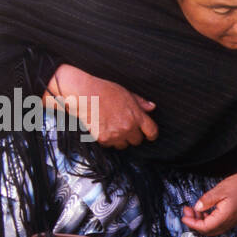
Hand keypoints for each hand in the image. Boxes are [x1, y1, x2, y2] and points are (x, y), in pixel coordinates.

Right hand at [44, 63, 158, 148]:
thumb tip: (152, 107)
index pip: (152, 132)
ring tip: (113, 129)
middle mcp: (128, 127)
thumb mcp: (126, 93)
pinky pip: (110, 145)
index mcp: (137, 116)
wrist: (84, 94)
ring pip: (123, 145)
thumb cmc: (104, 90)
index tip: (149, 135)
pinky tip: (103, 130)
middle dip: (133, 136)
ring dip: (120, 140)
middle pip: (137, 141)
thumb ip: (140, 102)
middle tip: (125, 128)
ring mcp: (116, 134)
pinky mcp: (104, 139)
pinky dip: (107, 140)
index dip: (151, 135)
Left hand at [181, 166, 236, 235]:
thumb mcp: (220, 189)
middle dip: (195, 223)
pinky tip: (203, 211)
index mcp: (226, 216)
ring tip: (193, 210)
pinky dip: (208, 220)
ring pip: (212, 229)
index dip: (193, 224)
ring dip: (201, 222)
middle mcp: (229, 222)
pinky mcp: (232, 218)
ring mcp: (231, 221)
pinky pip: (217, 225)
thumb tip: (196, 208)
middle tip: (186, 212)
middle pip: (208, 230)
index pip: (205, 227)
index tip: (184, 217)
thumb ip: (207, 200)